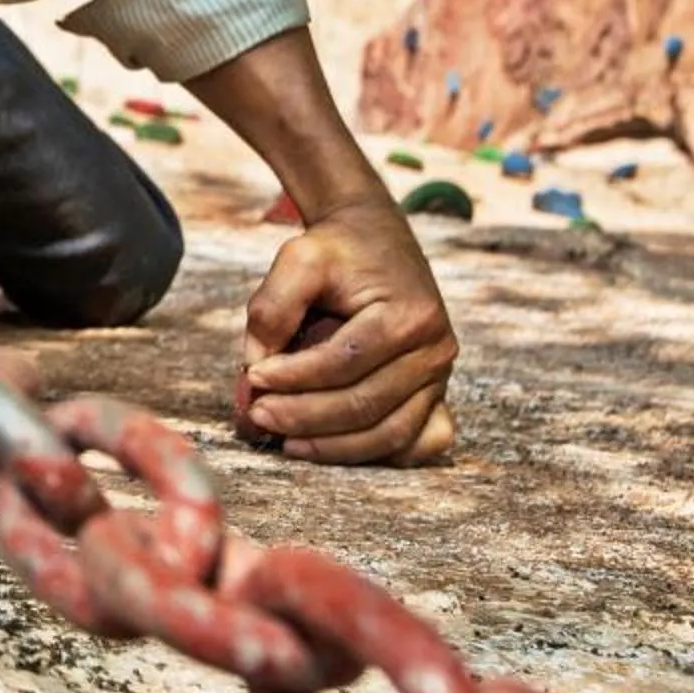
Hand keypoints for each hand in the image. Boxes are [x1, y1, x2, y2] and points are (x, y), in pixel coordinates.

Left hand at [231, 201, 457, 464]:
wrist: (376, 239)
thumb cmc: (337, 251)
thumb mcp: (298, 258)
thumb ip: (272, 308)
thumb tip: (255, 366)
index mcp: (409, 315)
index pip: (344, 363)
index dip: (294, 377)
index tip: (252, 378)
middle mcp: (435, 350)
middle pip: (367, 404)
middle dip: (306, 418)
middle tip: (259, 417)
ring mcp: (441, 377)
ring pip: (390, 432)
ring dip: (334, 447)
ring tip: (286, 444)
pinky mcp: (436, 394)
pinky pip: (416, 441)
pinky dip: (376, 454)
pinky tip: (333, 450)